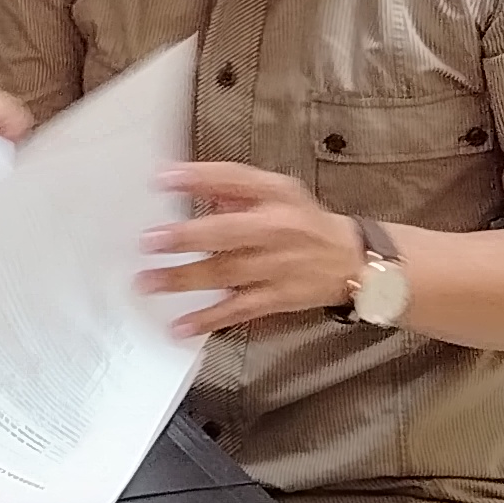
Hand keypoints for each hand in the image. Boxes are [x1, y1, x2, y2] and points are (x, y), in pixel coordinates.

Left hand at [142, 161, 369, 338]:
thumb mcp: (278, 192)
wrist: (354, 261)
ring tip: (149, 282)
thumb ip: (235, 188)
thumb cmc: (307, 222)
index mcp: (276, 197)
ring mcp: (277, 267)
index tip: (162, 178)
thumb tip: (188, 182)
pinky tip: (182, 325)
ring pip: (227, 273)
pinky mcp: (278, 298)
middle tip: (149, 241)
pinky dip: (209, 319)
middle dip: (187, 236)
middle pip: (228, 232)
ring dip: (185, 279)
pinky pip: (239, 310)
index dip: (199, 177)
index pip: (235, 179)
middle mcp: (277, 230)